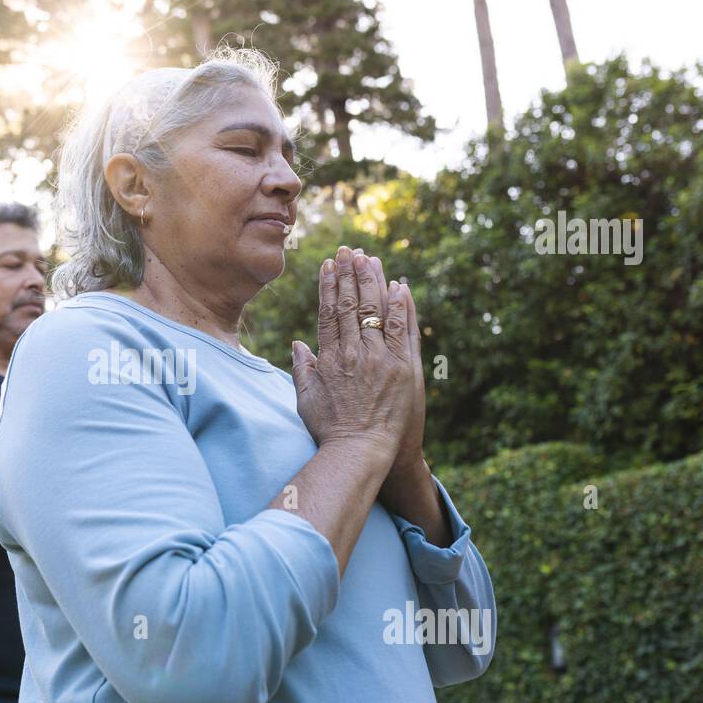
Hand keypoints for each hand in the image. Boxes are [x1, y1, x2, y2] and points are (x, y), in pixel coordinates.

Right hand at [290, 247, 416, 464]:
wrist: (360, 452)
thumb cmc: (330, 431)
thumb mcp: (306, 399)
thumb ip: (303, 369)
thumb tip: (298, 344)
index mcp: (329, 358)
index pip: (328, 312)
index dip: (329, 285)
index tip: (330, 264)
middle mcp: (354, 353)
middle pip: (350, 304)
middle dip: (350, 273)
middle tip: (350, 250)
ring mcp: (380, 359)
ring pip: (376, 310)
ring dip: (374, 281)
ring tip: (372, 258)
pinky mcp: (404, 368)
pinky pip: (404, 329)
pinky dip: (402, 306)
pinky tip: (400, 286)